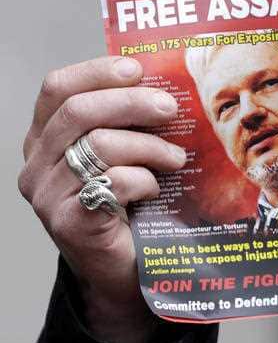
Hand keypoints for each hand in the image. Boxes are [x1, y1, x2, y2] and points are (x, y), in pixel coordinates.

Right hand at [18, 56, 185, 342]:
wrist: (125, 273)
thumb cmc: (129, 208)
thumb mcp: (123, 156)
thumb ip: (126, 124)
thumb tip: (165, 84)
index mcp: (45, 139)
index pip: (57, 89)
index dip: (96, 71)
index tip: (137, 69)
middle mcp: (37, 165)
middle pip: (79, 111)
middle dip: (132, 103)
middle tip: (170, 108)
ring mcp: (47, 196)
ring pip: (99, 145)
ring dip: (149, 146)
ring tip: (176, 159)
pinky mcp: (69, 223)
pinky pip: (111, 182)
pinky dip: (143, 179)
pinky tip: (155, 189)